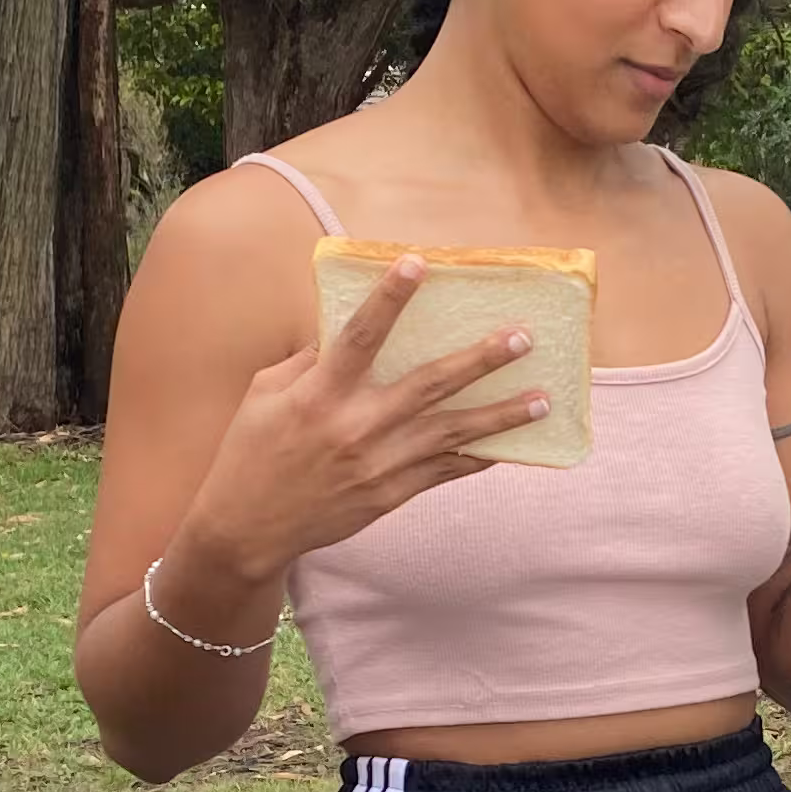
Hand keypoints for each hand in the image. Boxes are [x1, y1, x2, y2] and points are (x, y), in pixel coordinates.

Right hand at [167, 259, 555, 583]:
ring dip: (500, 415)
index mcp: (318, 394)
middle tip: (522, 338)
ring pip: (452, 433)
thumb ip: (310, 361)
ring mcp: (378, 464)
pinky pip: (444, 471)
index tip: (419, 263)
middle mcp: (355, 427)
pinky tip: (512, 445)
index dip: (390, 298)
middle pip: (429, 385)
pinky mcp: (391, 494)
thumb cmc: (251, 451)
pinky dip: (478, 457)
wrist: (248, 528)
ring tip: (543, 399)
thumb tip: (347, 326)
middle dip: (479, 360)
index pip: (360, 335)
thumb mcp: (266, 395)